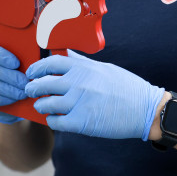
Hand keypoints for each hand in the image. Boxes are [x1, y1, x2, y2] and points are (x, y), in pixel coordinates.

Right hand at [0, 39, 27, 123]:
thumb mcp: (21, 59)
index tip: (16, 64)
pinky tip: (12, 99)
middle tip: (25, 83)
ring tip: (22, 92)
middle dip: (9, 76)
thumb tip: (36, 54)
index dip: (1, 56)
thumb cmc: (19, 70)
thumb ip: (24, 54)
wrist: (11, 92)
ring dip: (6, 89)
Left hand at [25, 51, 163, 139]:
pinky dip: (52, 121)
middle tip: (31, 91)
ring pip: (46, 104)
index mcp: (83, 68)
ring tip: (43, 107)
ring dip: (41, 106)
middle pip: (42, 83)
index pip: (49, 63)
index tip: (31, 74)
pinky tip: (55, 119)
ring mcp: (79, 103)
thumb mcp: (104, 68)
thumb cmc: (127, 88)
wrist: (146, 109)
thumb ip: (82, 62)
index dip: (36, 69)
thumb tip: (66, 53)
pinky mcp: (82, 122)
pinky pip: (56, 122)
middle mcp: (78, 83)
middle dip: (33, 88)